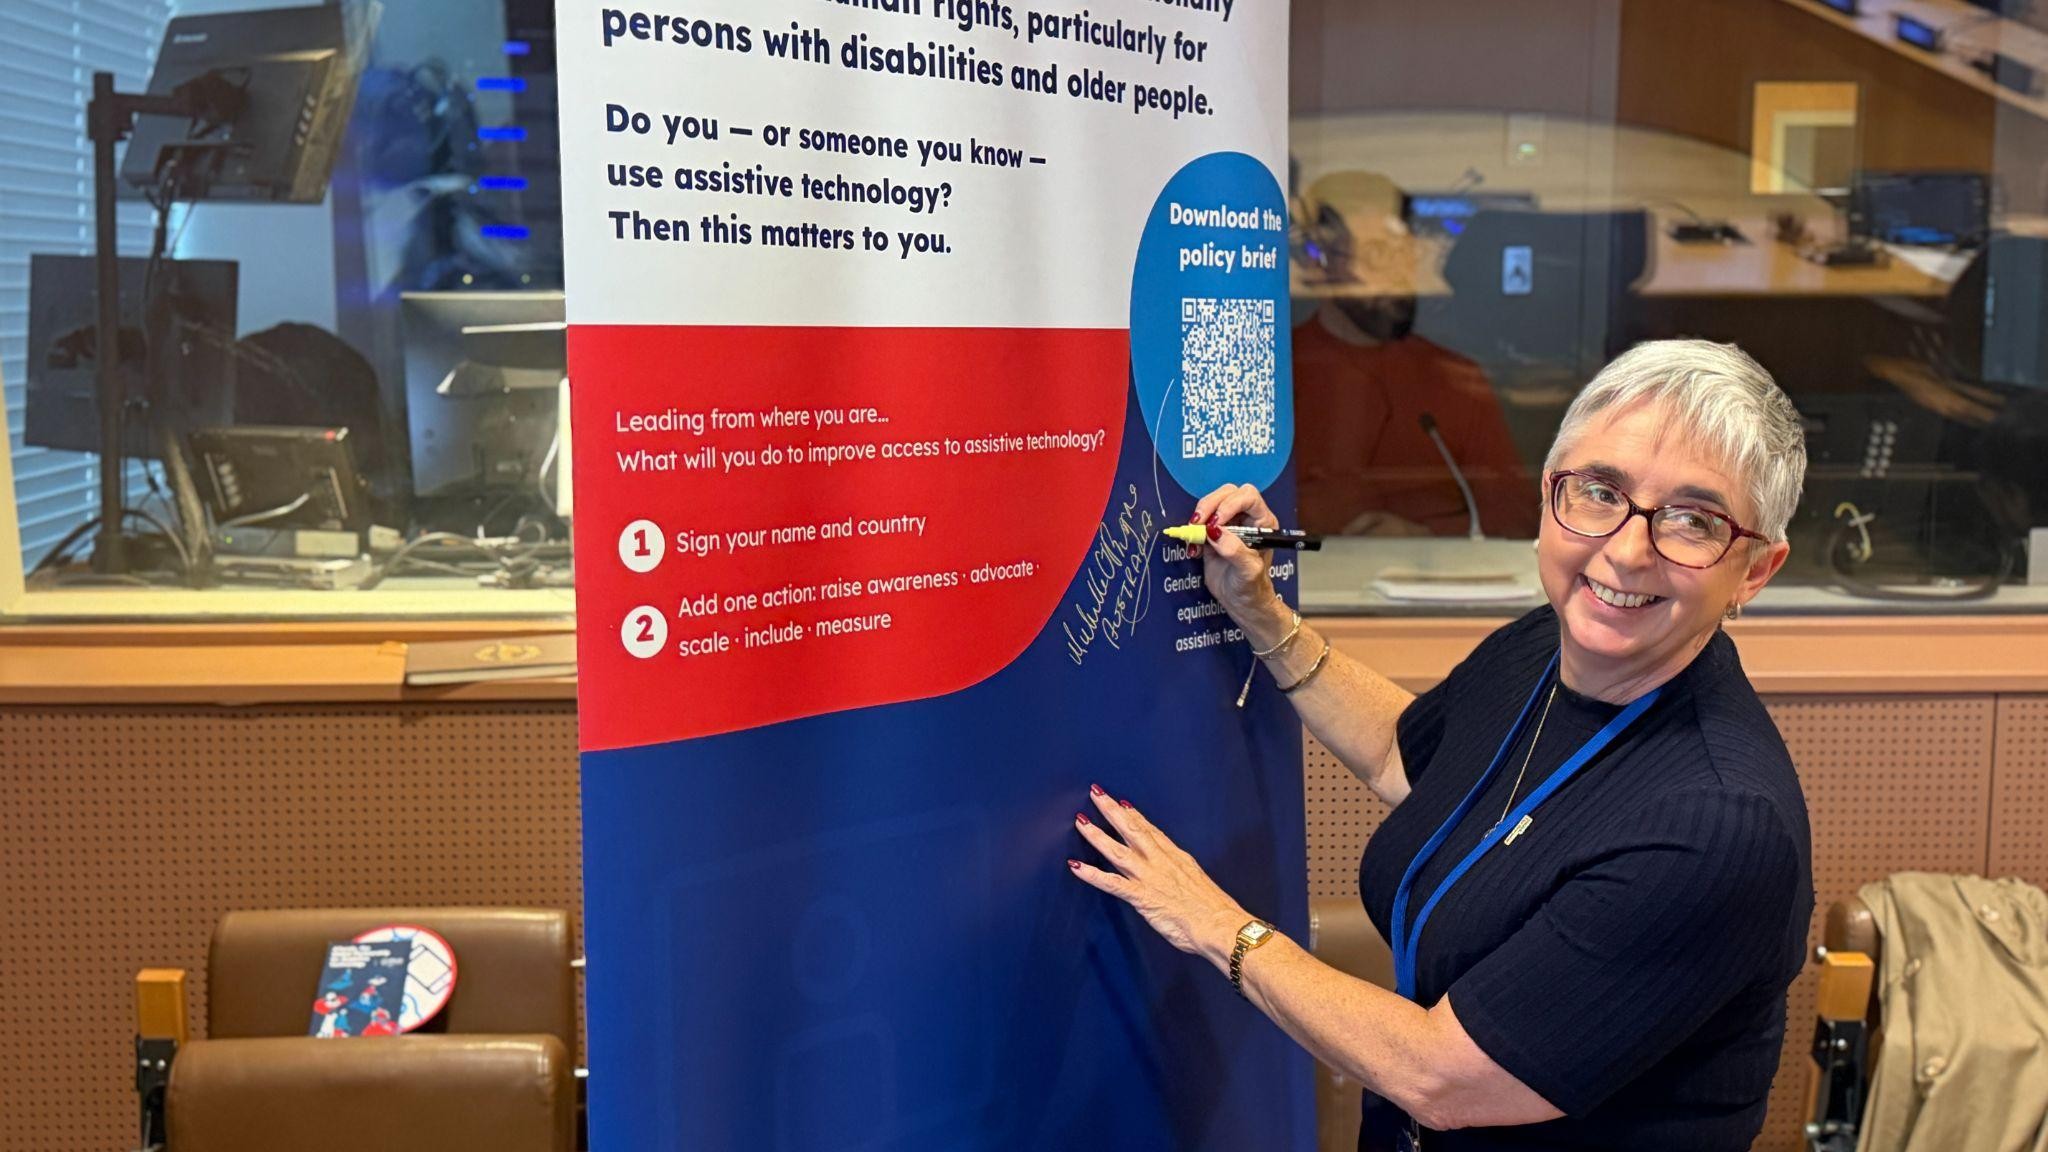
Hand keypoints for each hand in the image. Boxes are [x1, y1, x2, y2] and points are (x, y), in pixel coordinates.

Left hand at [1067, 785, 1249, 968]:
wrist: (1220, 924)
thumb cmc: (1215, 910)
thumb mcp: (1199, 882)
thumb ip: (1183, 874)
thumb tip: (1177, 875)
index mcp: (1176, 857)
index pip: (1151, 831)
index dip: (1135, 815)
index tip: (1123, 803)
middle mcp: (1160, 862)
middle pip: (1132, 829)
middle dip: (1112, 811)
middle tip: (1096, 793)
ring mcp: (1149, 877)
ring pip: (1117, 850)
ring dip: (1096, 835)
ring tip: (1080, 821)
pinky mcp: (1142, 896)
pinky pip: (1111, 883)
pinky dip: (1092, 874)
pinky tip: (1076, 866)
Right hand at [1189, 484, 1279, 624]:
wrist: (1241, 602)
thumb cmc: (1253, 588)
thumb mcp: (1248, 571)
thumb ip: (1234, 550)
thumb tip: (1215, 532)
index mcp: (1262, 523)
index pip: (1248, 497)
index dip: (1230, 504)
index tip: (1216, 522)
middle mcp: (1246, 519)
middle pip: (1227, 493)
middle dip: (1210, 505)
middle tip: (1198, 524)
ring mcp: (1228, 525)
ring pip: (1211, 503)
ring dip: (1199, 517)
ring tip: (1194, 537)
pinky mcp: (1212, 534)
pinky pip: (1199, 522)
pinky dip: (1192, 531)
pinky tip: (1194, 549)